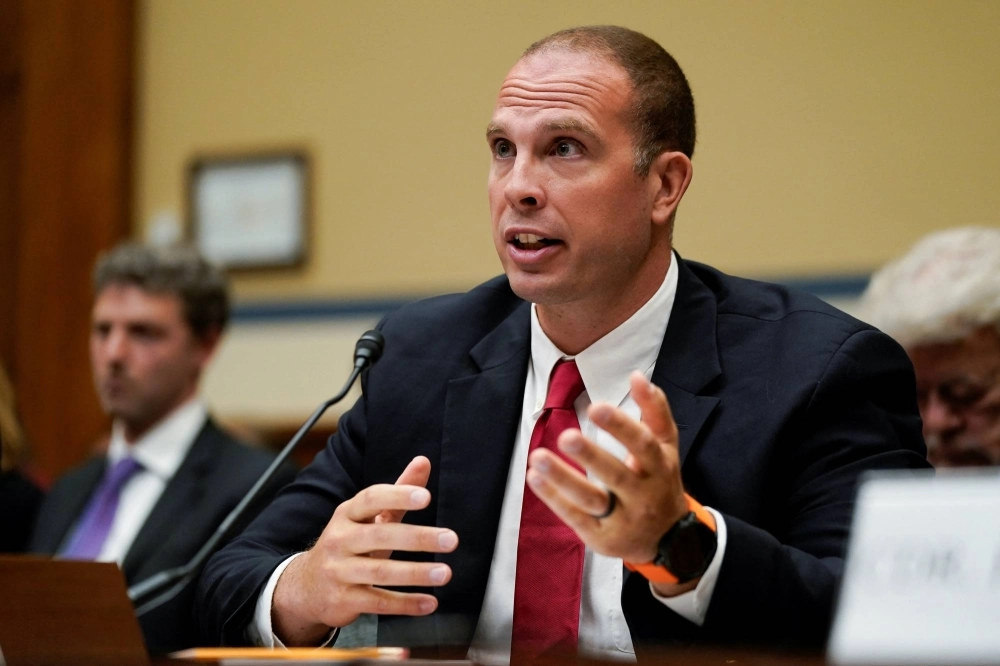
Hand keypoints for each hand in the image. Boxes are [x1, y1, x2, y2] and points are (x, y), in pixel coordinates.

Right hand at [272, 456, 458, 644]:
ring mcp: (339, 571)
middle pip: (381, 535)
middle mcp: (340, 540)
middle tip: (450, 540)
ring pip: (380, 571)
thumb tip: (423, 462)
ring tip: (444, 572)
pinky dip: (405, 603)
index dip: (397, 495)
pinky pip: (378, 602)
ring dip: (416, 573)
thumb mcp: (368, 517)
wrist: (307, 585)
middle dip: (418, 537)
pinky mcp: (343, 600)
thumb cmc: (348, 545)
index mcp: (347, 514)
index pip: (371, 499)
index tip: (425, 497)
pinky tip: (429, 602)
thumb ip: (398, 491)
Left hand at [526, 372, 710, 593]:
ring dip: (563, 479)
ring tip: (538, 458)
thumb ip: (655, 410)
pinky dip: (554, 498)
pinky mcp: (602, 538)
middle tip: (566, 436)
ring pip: (592, 500)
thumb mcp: (666, 447)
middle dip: (591, 456)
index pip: (643, 446)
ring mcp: (622, 519)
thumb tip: (637, 376)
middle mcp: (643, 496)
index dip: (621, 427)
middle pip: (617, 476)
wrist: (670, 540)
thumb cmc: (660, 481)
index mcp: (660, 468)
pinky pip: (576, 518)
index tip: (596, 407)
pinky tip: (534, 477)